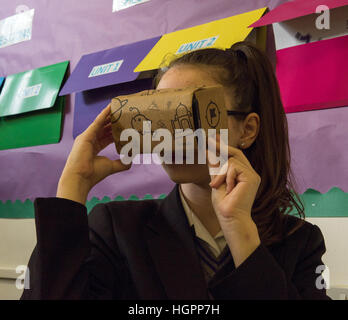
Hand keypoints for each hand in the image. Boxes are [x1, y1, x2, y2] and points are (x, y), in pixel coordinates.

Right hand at [57, 104, 130, 204]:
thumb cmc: (93, 174)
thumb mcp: (112, 166)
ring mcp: (87, 137)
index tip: (124, 126)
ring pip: (101, 123)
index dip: (115, 131)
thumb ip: (122, 163)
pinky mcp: (86, 135)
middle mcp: (90, 141)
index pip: (106, 137)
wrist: (81, 177)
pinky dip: (104, 114)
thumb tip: (131, 159)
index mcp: (94, 148)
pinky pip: (97, 121)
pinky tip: (111, 107)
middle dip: (113, 121)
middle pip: (104, 128)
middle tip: (123, 114)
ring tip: (119, 106)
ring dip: (109, 114)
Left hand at [208, 136, 260, 266]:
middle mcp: (250, 173)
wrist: (230, 218)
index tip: (214, 137)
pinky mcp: (252, 177)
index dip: (224, 145)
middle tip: (208, 140)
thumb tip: (210, 153)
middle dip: (221, 146)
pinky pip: (234, 167)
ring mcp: (252, 175)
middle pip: (235, 153)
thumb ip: (216, 168)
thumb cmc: (224, 204)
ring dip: (220, 172)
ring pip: (232, 160)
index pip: (235, 156)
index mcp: (243, 175)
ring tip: (216, 185)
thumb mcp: (216, 181)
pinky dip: (226, 176)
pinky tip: (228, 188)